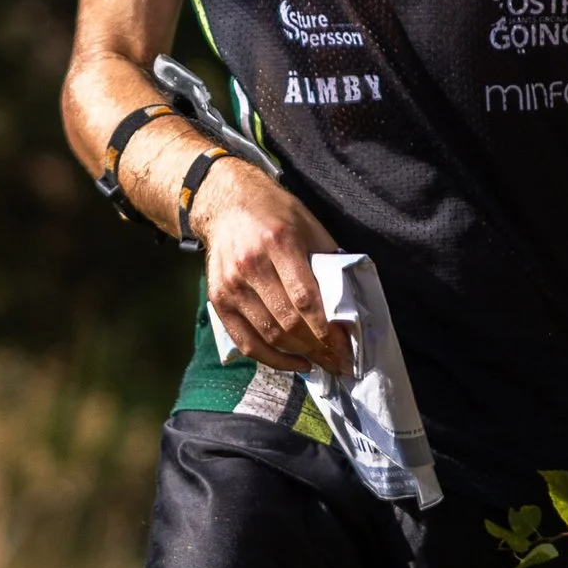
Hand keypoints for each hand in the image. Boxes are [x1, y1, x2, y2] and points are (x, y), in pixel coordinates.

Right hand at [193, 160, 350, 369]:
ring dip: (299, 355)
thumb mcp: (309, 225)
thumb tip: (350, 301)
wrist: (226, 204)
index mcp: (279, 243)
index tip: (346, 347)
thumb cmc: (275, 212)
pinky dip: (272, 359)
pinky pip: (246, 341)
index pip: (306, 299)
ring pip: (269, 335)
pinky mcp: (218, 300)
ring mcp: (231, 286)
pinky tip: (295, 362)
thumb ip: (328, 260)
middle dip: (318, 347)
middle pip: (288, 321)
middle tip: (339, 361)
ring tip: (322, 362)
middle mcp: (251, 266)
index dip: (328, 329)